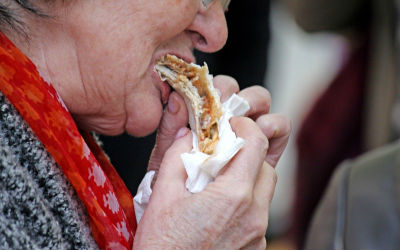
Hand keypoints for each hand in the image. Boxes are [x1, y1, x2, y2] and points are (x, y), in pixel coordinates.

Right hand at [136, 76, 290, 248]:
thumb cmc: (163, 248)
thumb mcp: (162, 196)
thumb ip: (177, 157)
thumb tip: (187, 135)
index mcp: (233, 196)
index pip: (256, 143)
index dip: (245, 126)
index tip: (230, 125)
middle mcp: (253, 215)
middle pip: (266, 166)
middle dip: (249, 151)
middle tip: (224, 151)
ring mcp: (257, 234)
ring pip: (265, 189)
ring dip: (248, 176)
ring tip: (220, 180)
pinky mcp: (255, 247)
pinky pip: (259, 212)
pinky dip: (246, 200)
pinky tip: (221, 207)